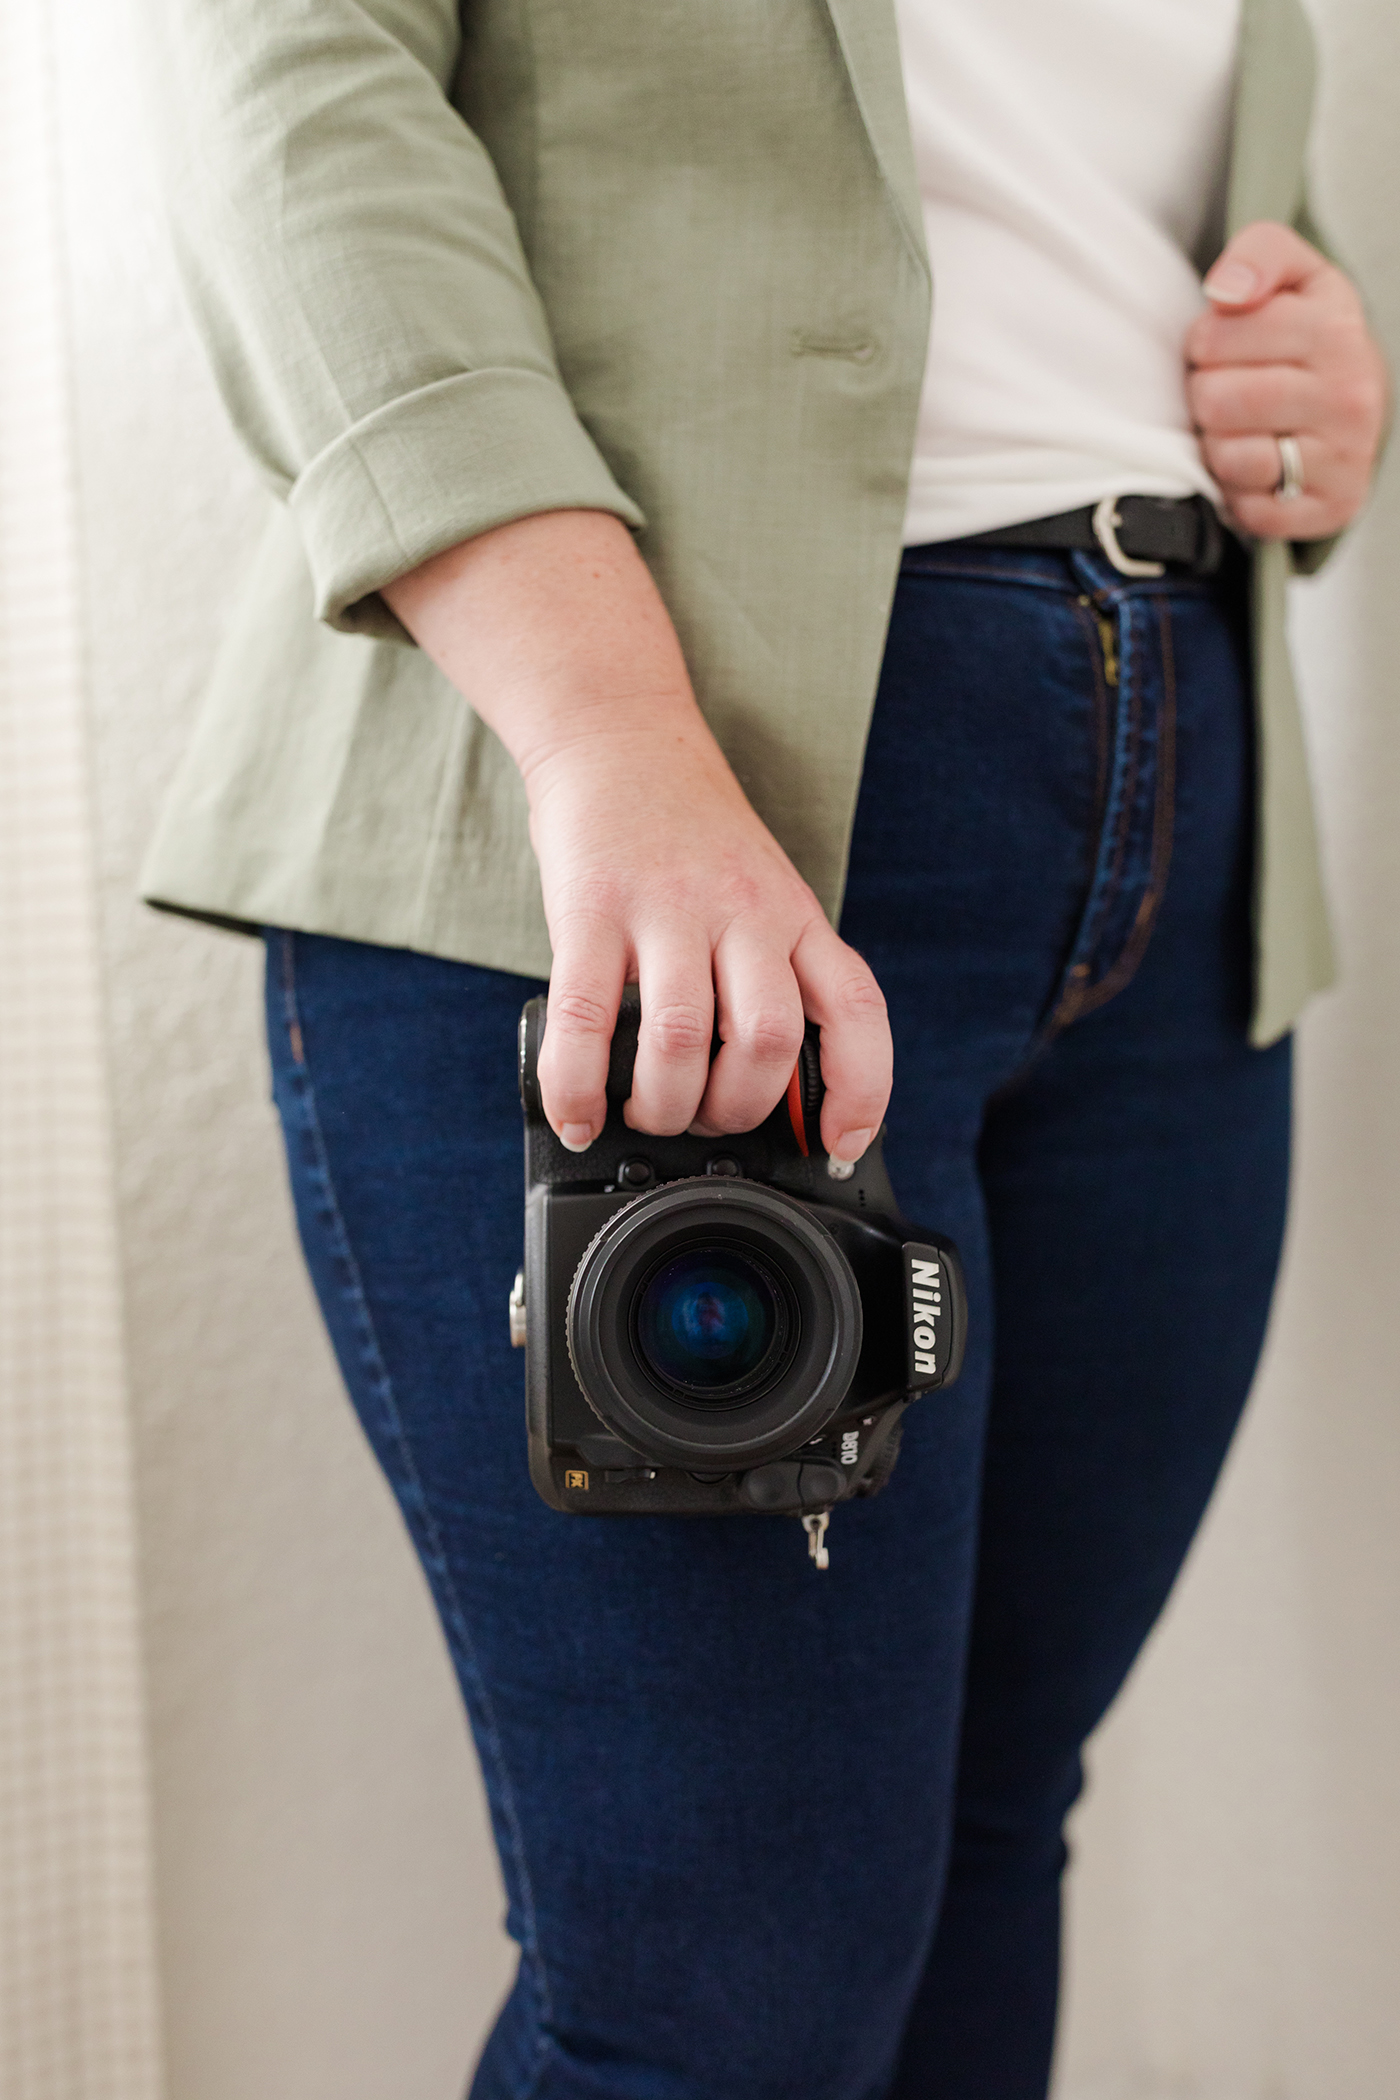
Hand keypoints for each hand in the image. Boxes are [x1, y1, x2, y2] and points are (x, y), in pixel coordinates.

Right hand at [383, 510, 891, 1160]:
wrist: (616, 731)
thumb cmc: (687, 827)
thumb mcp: (760, 891)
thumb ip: (770, 971)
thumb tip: (760, 1081)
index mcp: (794, 916)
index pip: (855, 1012)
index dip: (860, 1091)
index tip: (839, 1146)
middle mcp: (743, 913)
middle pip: (767, 1041)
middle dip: (735, 1110)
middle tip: (702, 1119)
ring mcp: (668, 908)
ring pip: (685, 1040)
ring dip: (663, 1104)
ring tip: (642, 1111)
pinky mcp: (592, 907)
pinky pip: (585, 1017)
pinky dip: (577, 1086)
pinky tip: (575, 1113)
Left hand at [1185, 220, 1386, 542]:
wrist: (1359, 406)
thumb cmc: (1310, 338)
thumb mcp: (1294, 276)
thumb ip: (1259, 254)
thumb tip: (1226, 290)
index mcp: (1337, 329)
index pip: (1216, 336)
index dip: (1204, 342)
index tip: (1226, 345)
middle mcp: (1352, 395)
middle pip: (1217, 399)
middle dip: (1207, 394)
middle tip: (1229, 390)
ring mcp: (1345, 457)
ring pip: (1230, 456)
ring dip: (1218, 444)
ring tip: (1242, 427)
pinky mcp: (1331, 508)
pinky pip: (1248, 509)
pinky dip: (1238, 491)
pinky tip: (1258, 466)